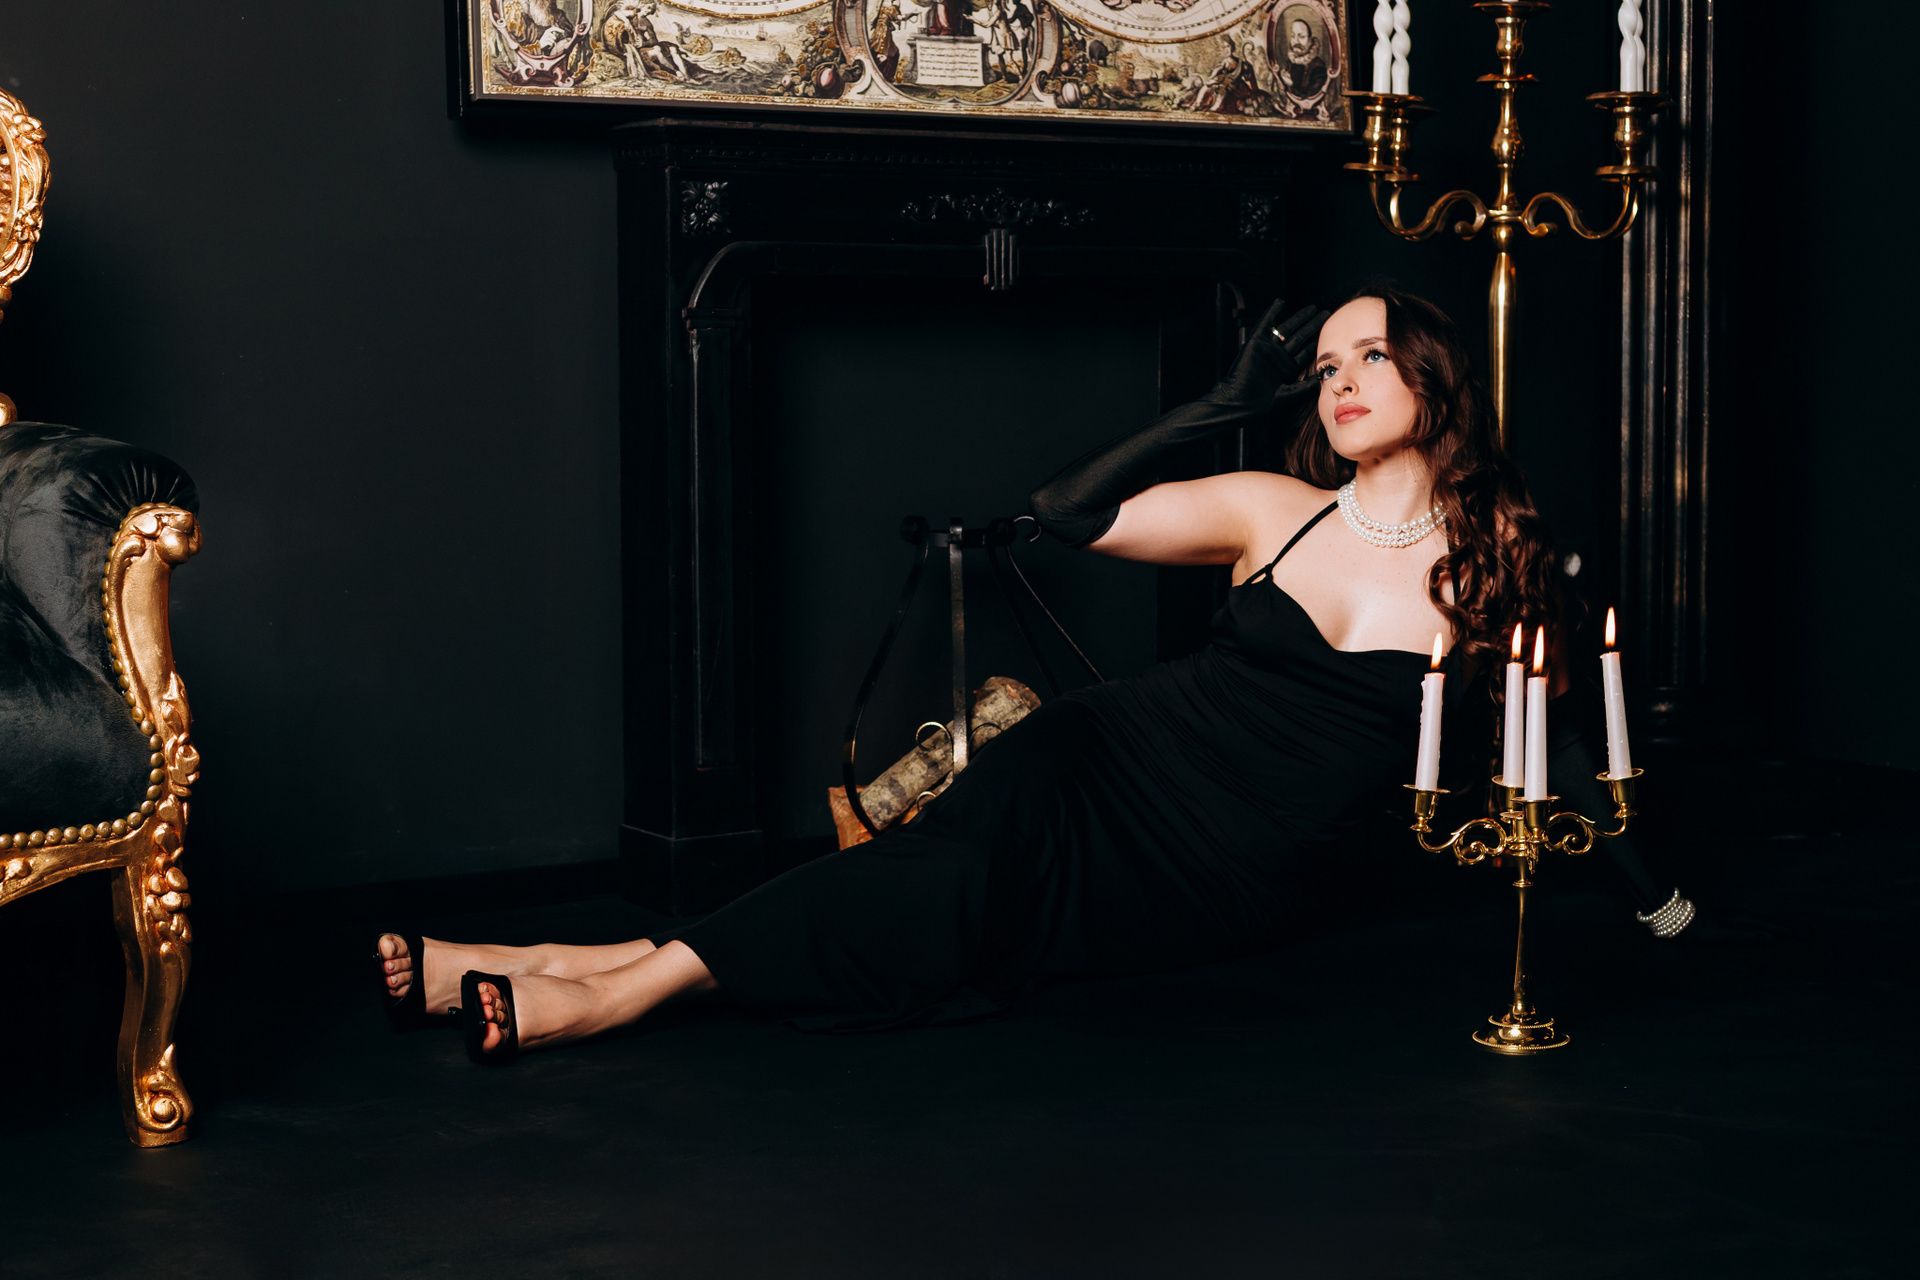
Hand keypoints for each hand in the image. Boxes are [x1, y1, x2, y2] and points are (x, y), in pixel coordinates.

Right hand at [1216, 298, 1330, 407]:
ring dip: (1299, 318)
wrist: (1241, 403)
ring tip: (1312, 308)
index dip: (1317, 340)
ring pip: (1286, 329)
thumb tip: (1322, 377)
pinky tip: (1280, 303)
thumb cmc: (1263, 404)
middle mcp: (1279, 357)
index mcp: (1287, 368)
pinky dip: (1272, 313)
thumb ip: (1306, 385)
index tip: (1329, 331)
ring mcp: (1268, 349)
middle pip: (1299, 336)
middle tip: (1325, 314)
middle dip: (1312, 325)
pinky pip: (1265, 324)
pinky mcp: (1255, 343)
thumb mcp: (1291, 394)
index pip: (1305, 350)